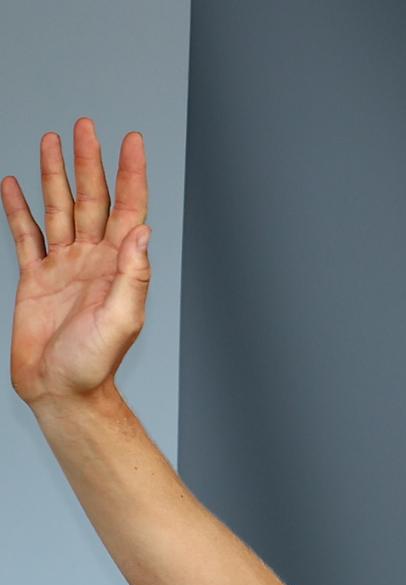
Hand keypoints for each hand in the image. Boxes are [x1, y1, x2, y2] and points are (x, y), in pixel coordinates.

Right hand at [4, 119, 150, 408]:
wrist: (61, 389)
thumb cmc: (96, 363)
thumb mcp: (122, 319)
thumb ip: (133, 275)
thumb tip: (143, 233)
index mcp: (119, 266)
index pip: (128, 208)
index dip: (131, 174)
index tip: (133, 141)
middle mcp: (93, 259)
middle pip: (92, 199)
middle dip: (89, 162)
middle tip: (85, 125)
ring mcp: (64, 267)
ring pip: (58, 208)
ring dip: (55, 175)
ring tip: (50, 141)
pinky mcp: (35, 278)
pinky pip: (25, 235)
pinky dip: (18, 209)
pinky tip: (13, 184)